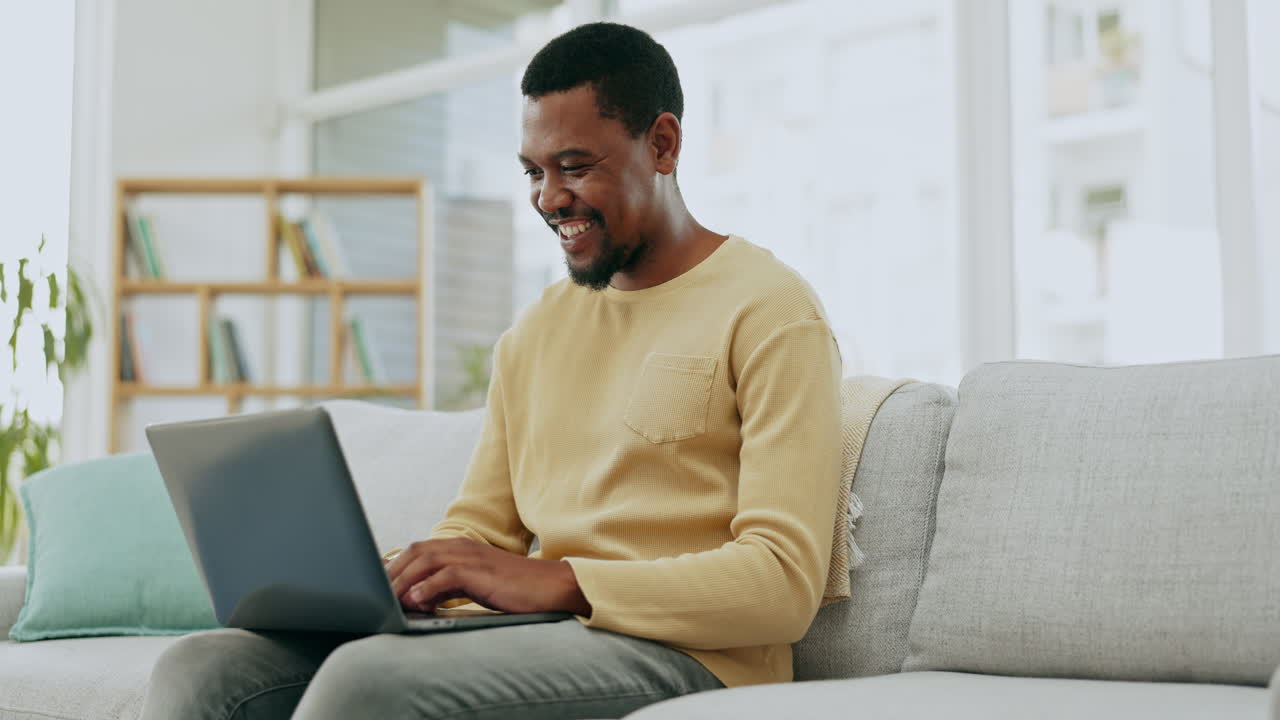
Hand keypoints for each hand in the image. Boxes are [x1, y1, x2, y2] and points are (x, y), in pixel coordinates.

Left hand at [384, 537, 591, 615]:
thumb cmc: (513, 589)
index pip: (417, 550)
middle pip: (416, 552)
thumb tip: (416, 598)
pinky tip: (418, 601)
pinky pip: (448, 575)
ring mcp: (472, 557)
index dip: (394, 566)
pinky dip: (428, 587)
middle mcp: (462, 547)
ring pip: (426, 560)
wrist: (551, 586)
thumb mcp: (473, 585)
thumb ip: (445, 588)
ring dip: (404, 580)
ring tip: (391, 601)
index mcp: (459, 548)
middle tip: (377, 597)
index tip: (377, 586)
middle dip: (392, 573)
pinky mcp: (482, 572)